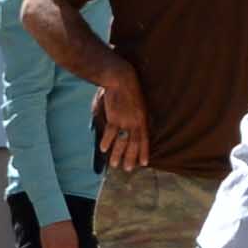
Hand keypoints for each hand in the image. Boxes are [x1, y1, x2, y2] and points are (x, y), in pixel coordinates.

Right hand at [93, 60, 152, 174]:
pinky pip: (110, 133)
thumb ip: (132, 116)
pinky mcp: (115, 117)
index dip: (144, 152)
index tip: (143, 163)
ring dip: (118, 154)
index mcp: (143, 119)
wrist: (122, 78)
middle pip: (134, 144)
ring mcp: (125, 121)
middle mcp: (136, 122)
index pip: (144, 139)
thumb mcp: (136, 103)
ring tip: (114, 165)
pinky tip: (103, 149)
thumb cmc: (128, 88)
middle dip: (131, 158)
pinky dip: (106, 141)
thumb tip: (124, 125)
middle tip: (127, 169)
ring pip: (122, 142)